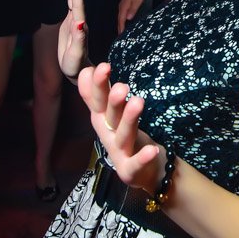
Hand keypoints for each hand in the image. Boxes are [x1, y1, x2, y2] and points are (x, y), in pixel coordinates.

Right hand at [58, 0, 88, 79]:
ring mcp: (75, 21)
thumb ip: (79, 40)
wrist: (77, 69)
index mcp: (80, 27)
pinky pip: (69, 4)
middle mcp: (79, 21)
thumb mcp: (76, 55)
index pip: (78, 6)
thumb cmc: (75, 65)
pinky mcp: (70, 23)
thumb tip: (79, 24)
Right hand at [78, 62, 162, 190]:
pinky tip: (151, 150)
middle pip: (108, 114)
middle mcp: (107, 133)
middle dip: (112, 100)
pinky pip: (136, 163)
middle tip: (121, 86)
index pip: (94, 99)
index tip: (102, 65)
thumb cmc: (125, 136)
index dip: (96, 84)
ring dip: (129, 119)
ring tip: (138, 102)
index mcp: (101, 118)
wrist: (144, 171)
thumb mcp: (111, 113)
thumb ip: (101, 93)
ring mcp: (118, 152)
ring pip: (124, 134)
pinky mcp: (130, 170)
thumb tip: (87, 69)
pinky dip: (143, 157)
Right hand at [117, 0, 144, 32]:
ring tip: (121, 30)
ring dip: (120, 23)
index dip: (121, 27)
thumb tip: (128, 18)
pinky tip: (124, 21)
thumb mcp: (137, 2)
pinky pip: (122, 13)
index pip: (121, 20)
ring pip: (120, 16)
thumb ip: (132, 10)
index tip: (120, 34)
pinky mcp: (124, 4)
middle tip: (120, 35)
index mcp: (123, 7)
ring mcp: (122, 5)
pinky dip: (122, 19)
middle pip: (119, 19)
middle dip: (119, 27)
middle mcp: (121, 6)